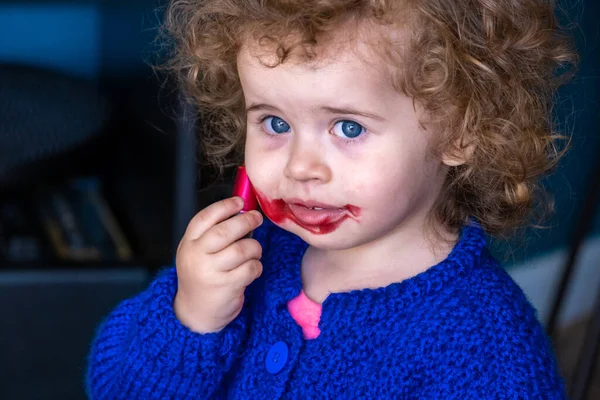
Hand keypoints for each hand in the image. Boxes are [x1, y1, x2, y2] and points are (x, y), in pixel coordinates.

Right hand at [174, 197, 262, 332]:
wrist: (196, 311)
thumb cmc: (202, 275)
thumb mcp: (197, 252)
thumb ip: (213, 233)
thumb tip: (243, 212)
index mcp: (188, 243)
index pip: (205, 218)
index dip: (224, 207)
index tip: (240, 202)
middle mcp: (197, 256)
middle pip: (225, 231)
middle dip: (246, 221)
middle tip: (257, 218)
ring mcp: (211, 272)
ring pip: (242, 249)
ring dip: (254, 247)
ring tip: (254, 251)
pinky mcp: (226, 287)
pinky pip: (250, 268)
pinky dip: (256, 266)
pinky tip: (252, 269)